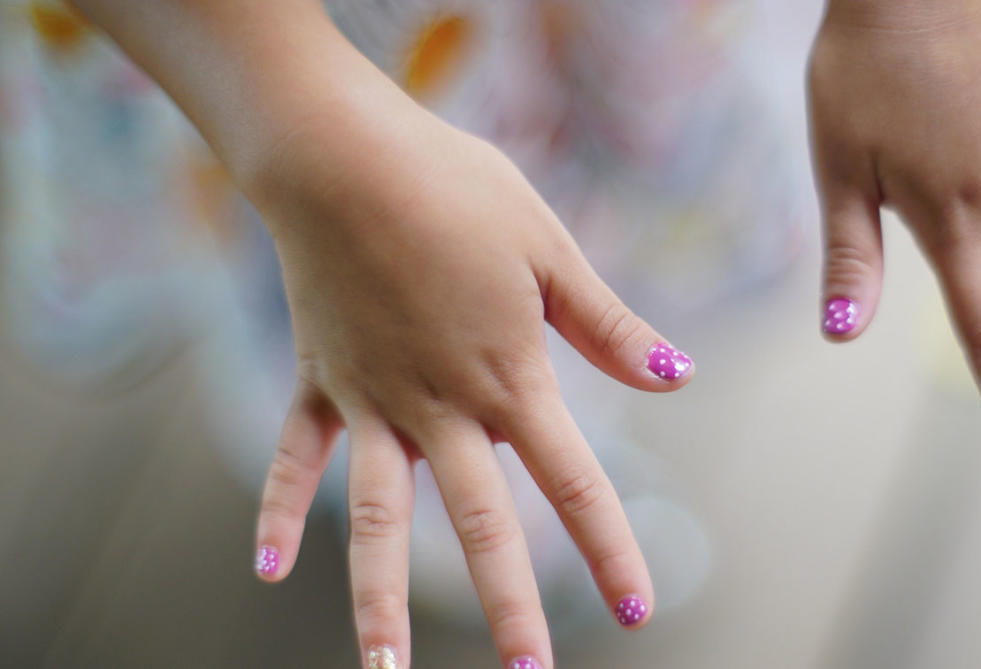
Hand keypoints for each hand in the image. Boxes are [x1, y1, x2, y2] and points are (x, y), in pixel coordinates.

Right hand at [249, 90, 692, 668]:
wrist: (342, 154)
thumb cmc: (456, 188)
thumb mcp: (549, 250)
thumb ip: (607, 325)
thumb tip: (678, 375)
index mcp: (509, 379)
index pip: (573, 484)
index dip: (608, 551)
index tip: (633, 612)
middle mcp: (440, 409)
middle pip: (481, 527)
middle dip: (509, 607)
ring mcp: (372, 402)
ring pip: (376, 519)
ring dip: (379, 596)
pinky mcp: (320, 380)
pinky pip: (297, 457)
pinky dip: (280, 508)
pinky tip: (266, 567)